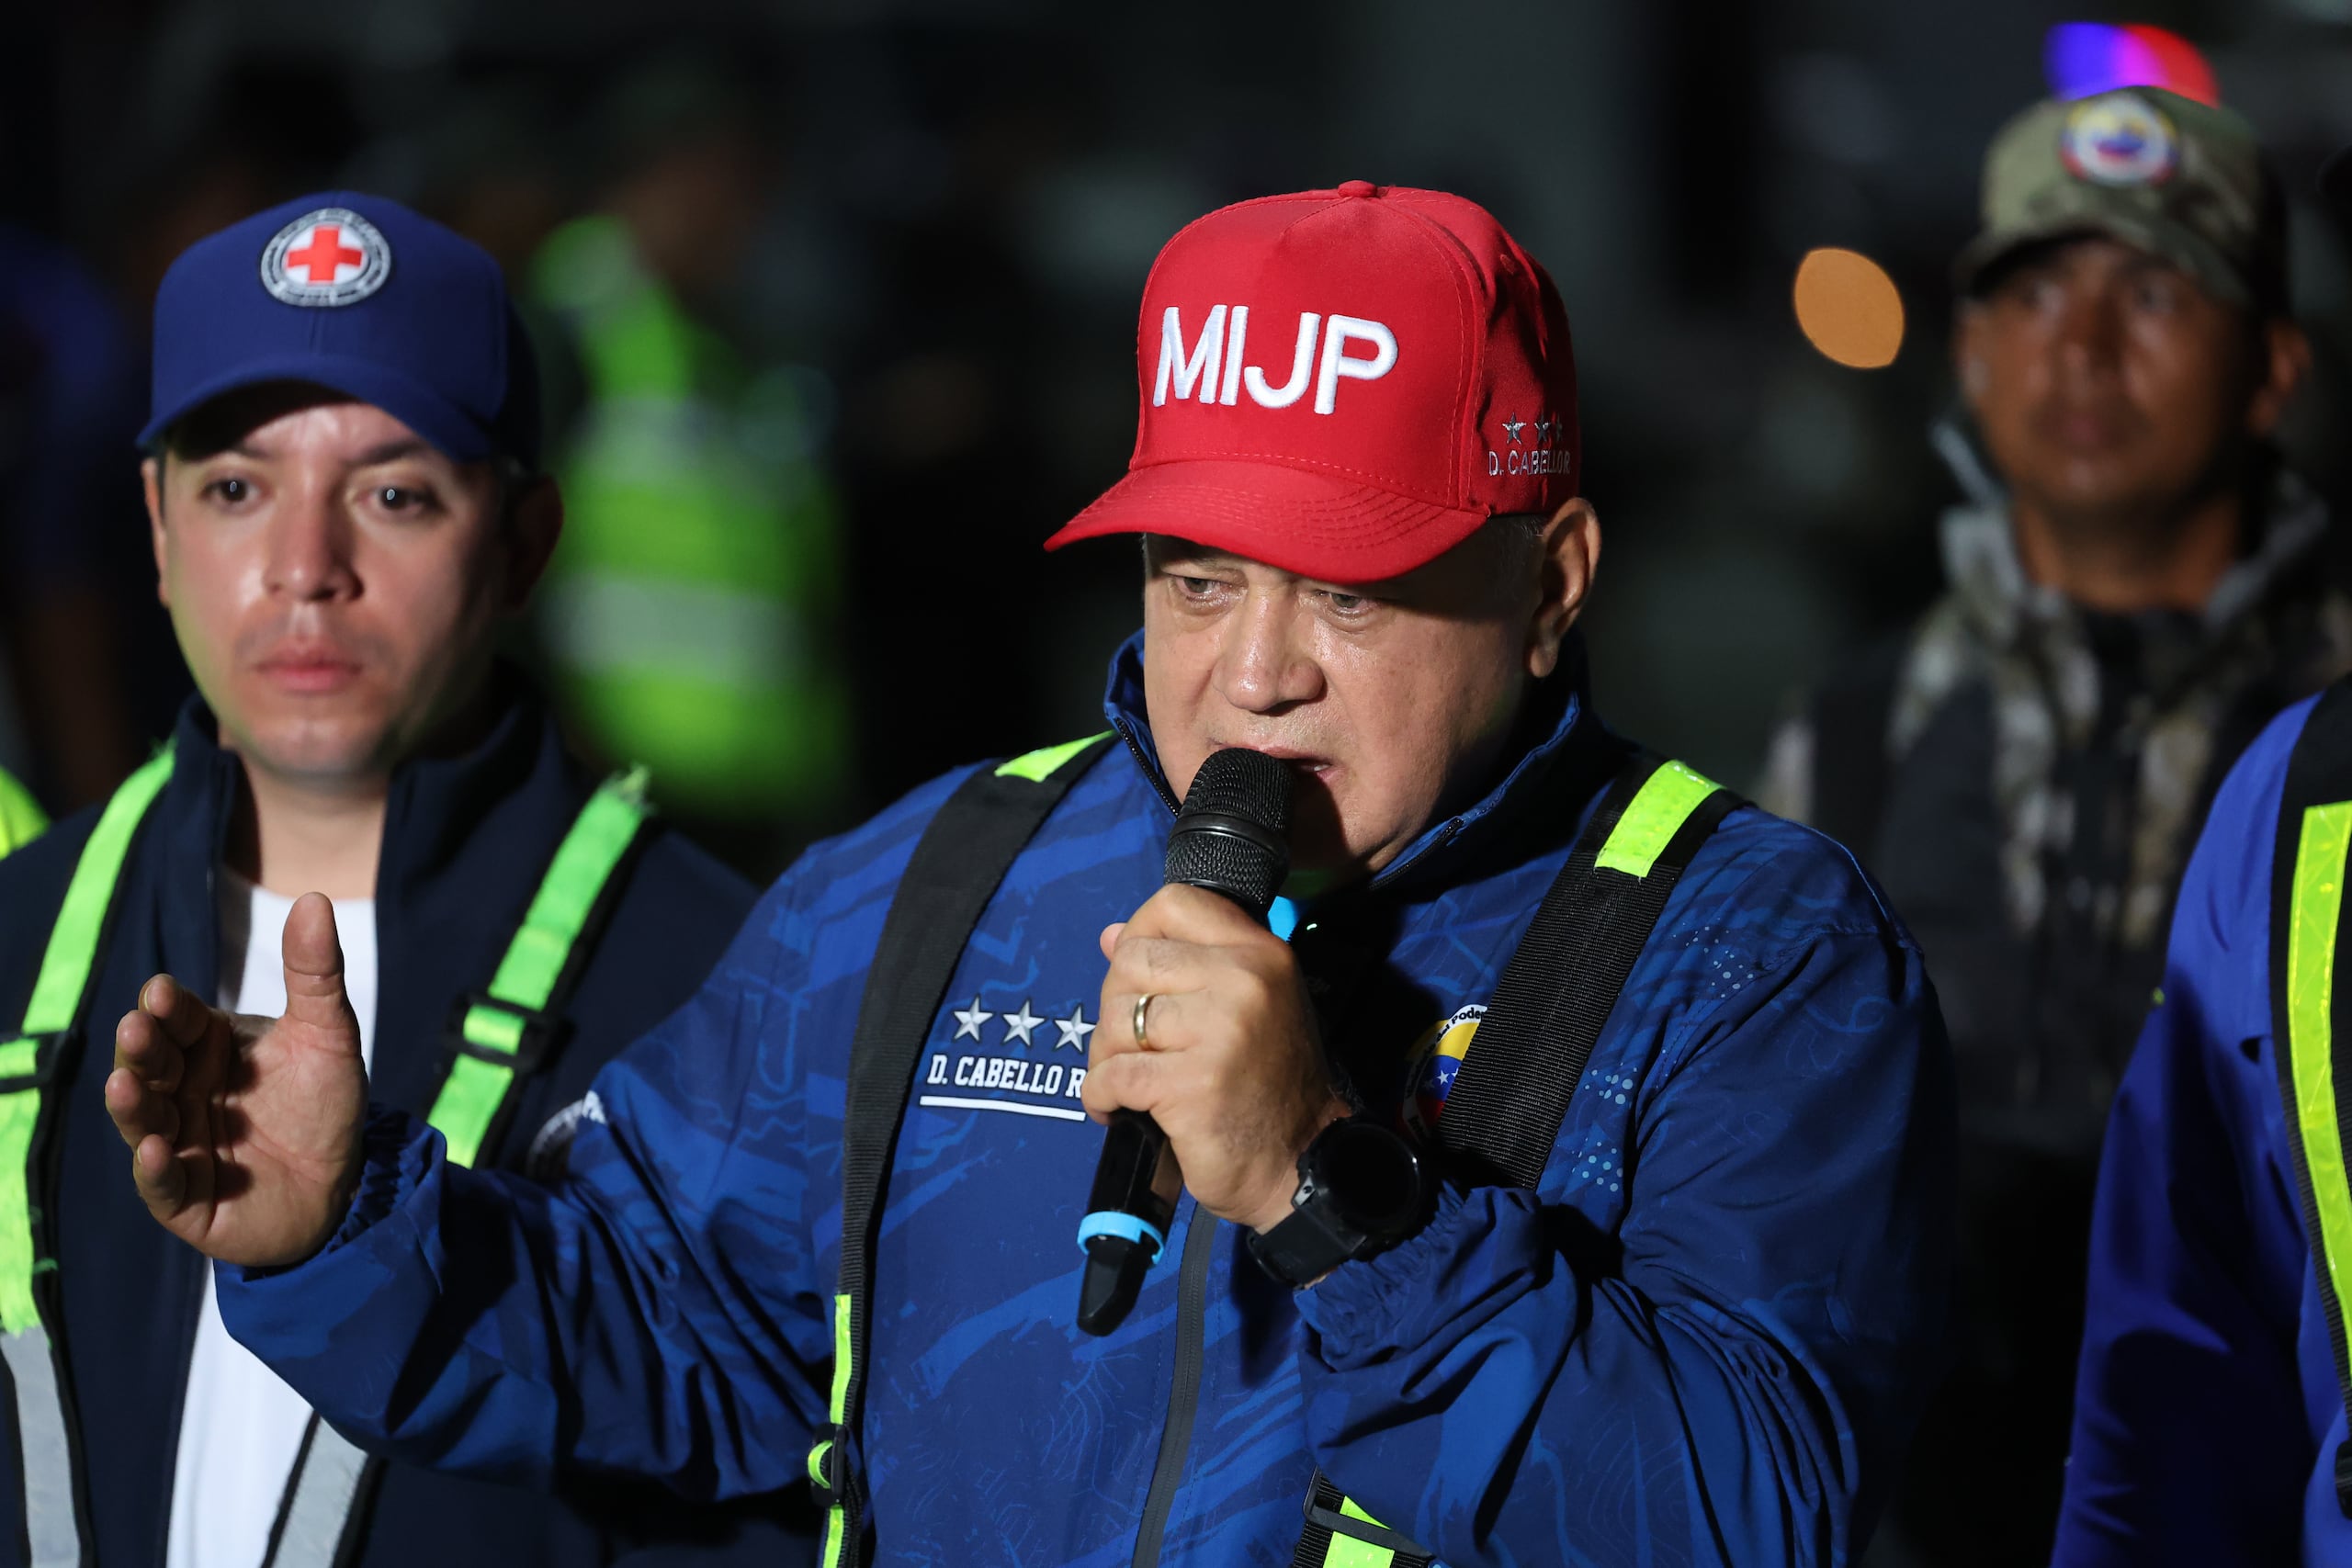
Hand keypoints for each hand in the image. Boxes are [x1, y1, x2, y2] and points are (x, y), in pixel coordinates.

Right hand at [104, 892, 368, 1266]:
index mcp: (207, 1048)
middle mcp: (182, 1092)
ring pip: (143, 1121)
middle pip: (152, 1064)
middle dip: (143, 1048)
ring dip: (133, 1105)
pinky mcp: (185, 1197)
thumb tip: (313, 898)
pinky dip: (155, 1168)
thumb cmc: (324, 1104)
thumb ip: (315, 972)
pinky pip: (162, 1183)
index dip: (167, 1008)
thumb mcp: (328, 1034)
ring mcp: (177, 1144)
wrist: (344, 1185)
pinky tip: (154, 1150)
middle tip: (138, 1029)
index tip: (161, 993)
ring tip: (126, 1085)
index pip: (178, 1020)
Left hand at [1085, 885, 1348, 1231]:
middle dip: (1114, 1005)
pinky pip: (1112, 1074)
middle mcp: (1242, 980)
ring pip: (1116, 1017)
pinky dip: (1101, 1095)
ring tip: (1126, 1081)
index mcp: (1259, 953)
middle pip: (1132, 960)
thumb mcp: (1244, 1008)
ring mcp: (1218, 1031)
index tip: (1136, 975)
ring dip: (1106, 1055)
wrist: (1302, 1163)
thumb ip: (1184, 965)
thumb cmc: (1269, 1086)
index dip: (1139, 931)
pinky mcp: (1190, 1083)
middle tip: (1129, 1044)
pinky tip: (1117, 1109)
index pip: (1176, 903)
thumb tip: (1111, 936)